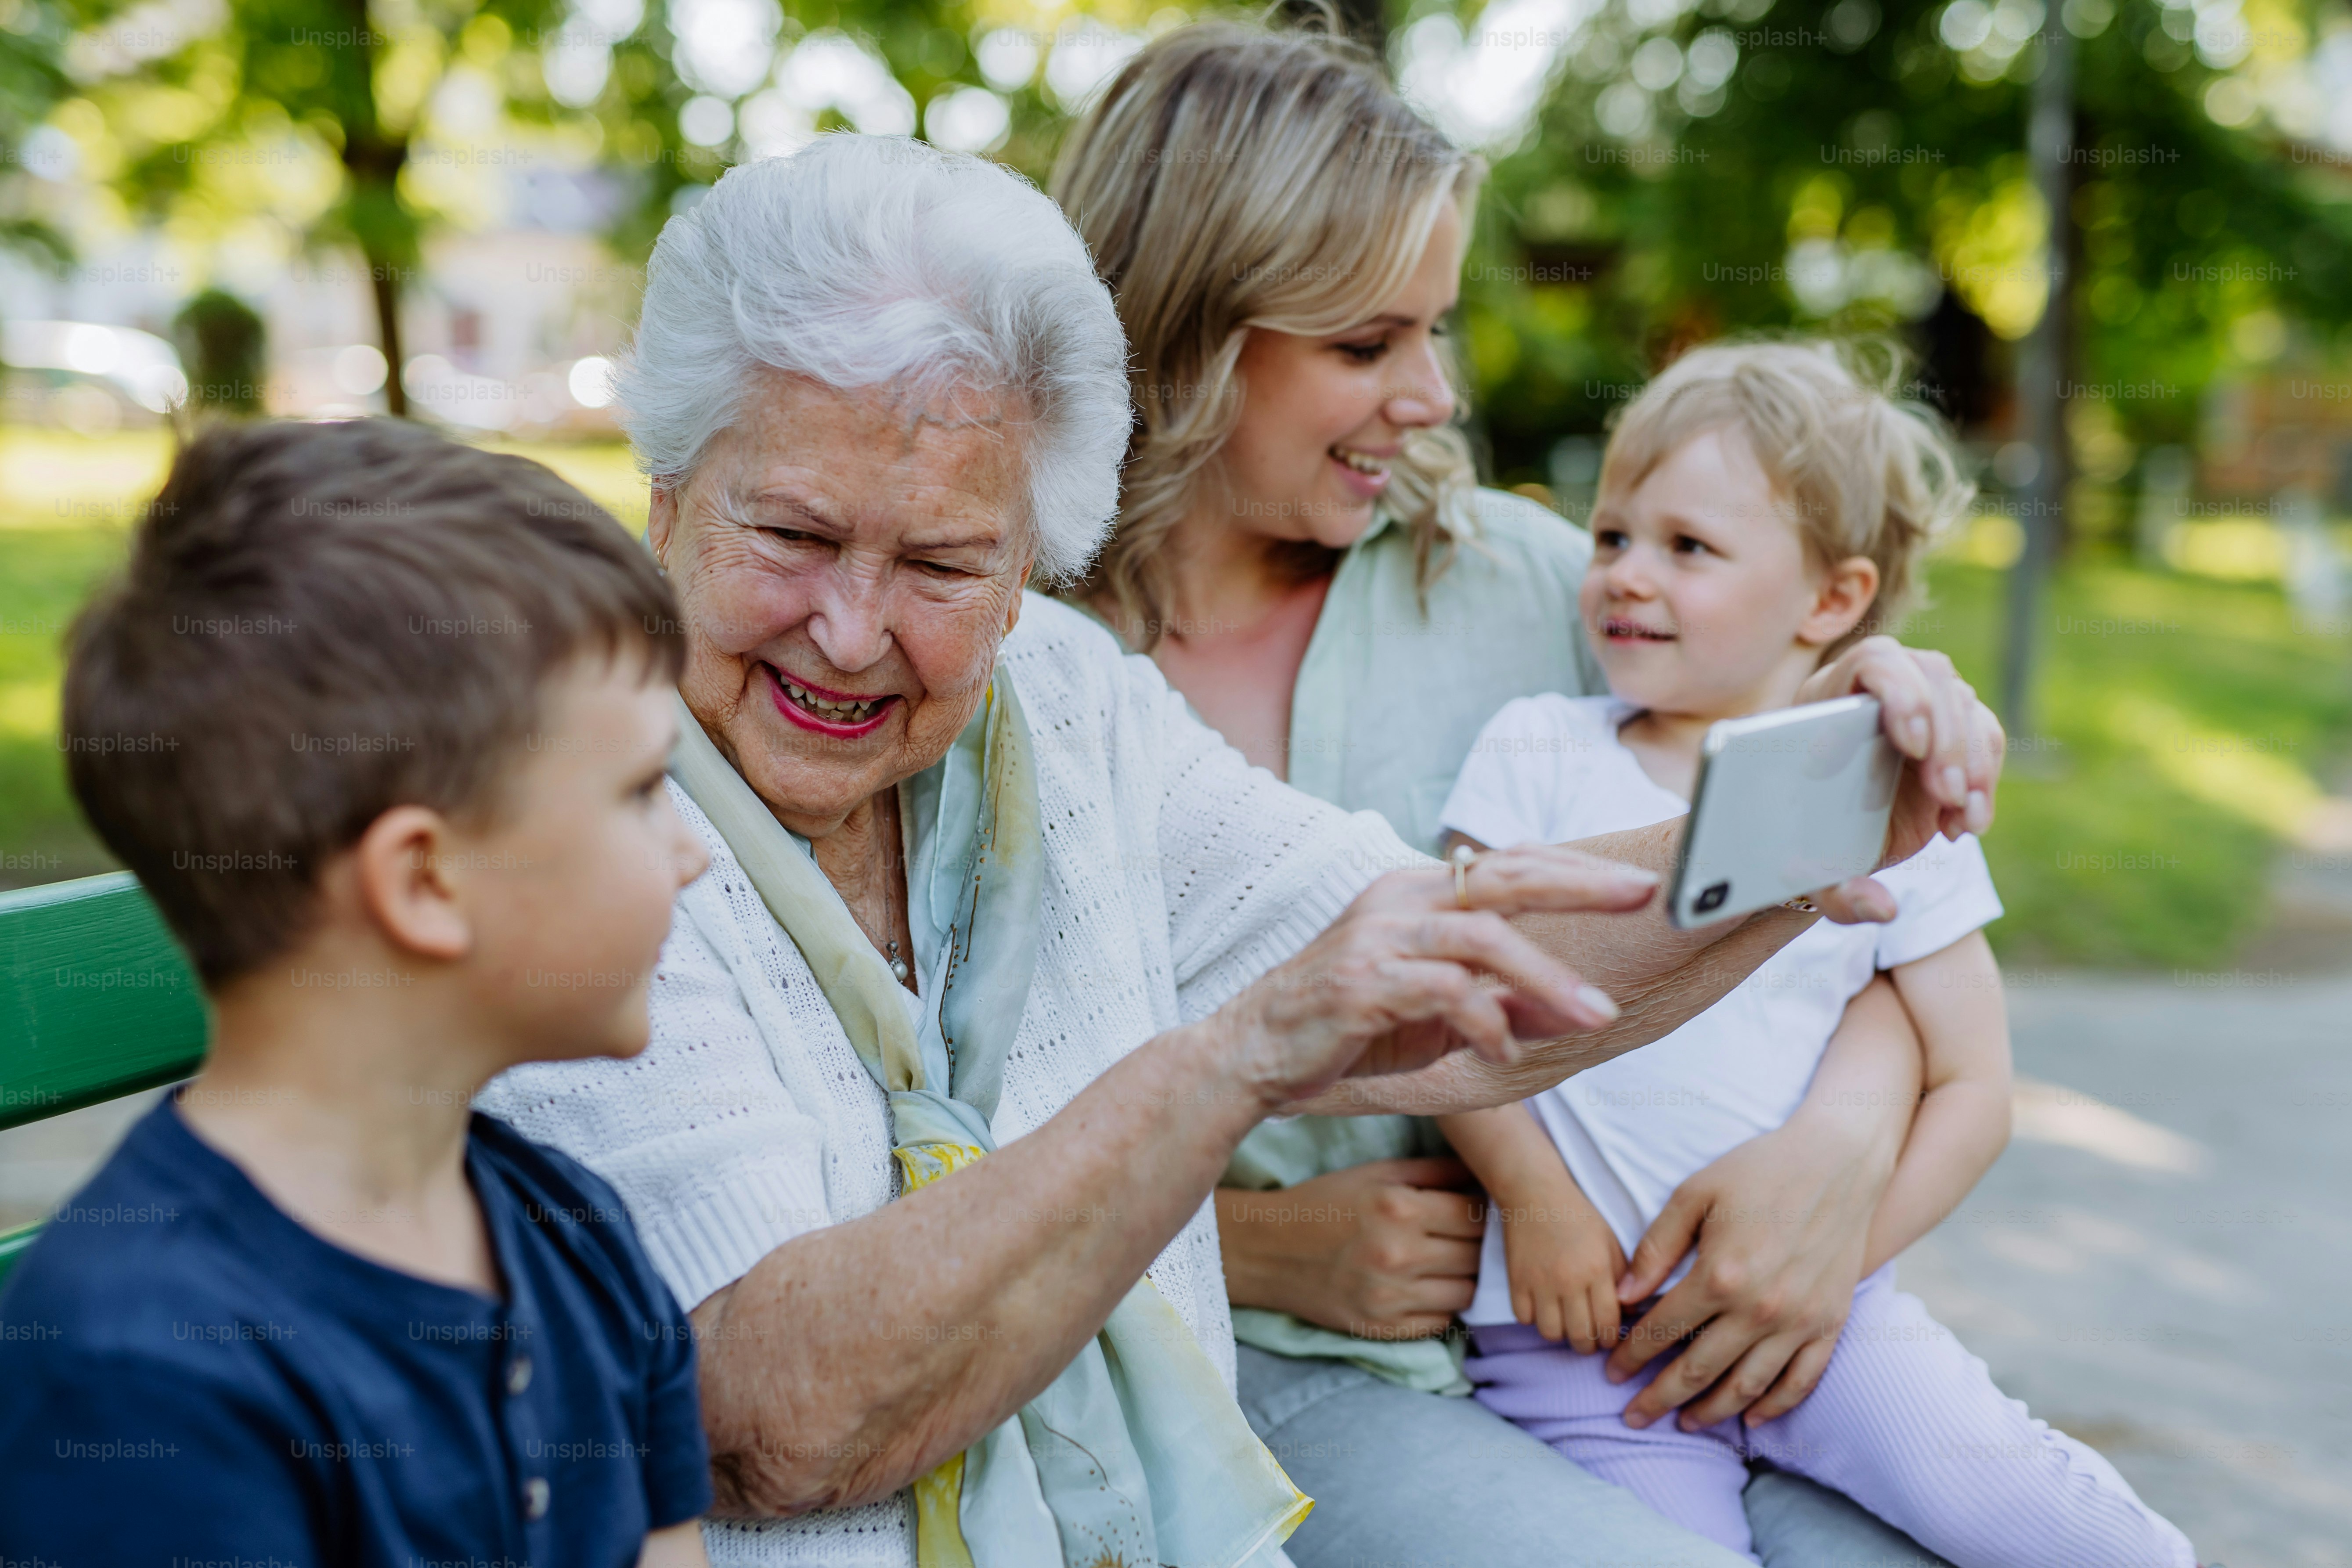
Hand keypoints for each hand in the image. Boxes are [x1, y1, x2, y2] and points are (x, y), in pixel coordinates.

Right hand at [1213, 845, 1660, 1108]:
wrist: (1253, 1054)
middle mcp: (1399, 900)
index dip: (1574, 867)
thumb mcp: (1439, 1017)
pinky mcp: (1363, 981)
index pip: (1508, 863)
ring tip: (1596, 1013)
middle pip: (1505, 876)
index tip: (1636, 880)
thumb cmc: (1348, 1028)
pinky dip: (1486, 1022)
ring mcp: (1378, 937)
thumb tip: (1577, 1010)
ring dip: (1547, 978)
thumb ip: (1503, 1006)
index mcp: (1417, 894)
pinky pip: (1444, 991)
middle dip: (1581, 883)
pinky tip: (1503, 1052)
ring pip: (1483, 937)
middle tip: (1644, 894)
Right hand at [1218, 1159, 1484, 1339]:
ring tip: (1444, 1262)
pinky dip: (1440, 1304)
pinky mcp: (1382, 1329)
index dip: (1480, 1211)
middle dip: (1475, 1245)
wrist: (1269, 1251)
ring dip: (1462, 1277)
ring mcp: (1390, 1298)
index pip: (1474, 1215)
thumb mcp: (1378, 1173)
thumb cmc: (1327, 1203)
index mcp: (1398, 1208)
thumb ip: (1435, 1171)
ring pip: (1466, 1293)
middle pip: (1475, 1256)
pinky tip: (1423, 1286)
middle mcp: (1398, 1255)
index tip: (1472, 1210)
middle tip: (1460, 1236)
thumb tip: (1486, 1175)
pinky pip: (1441, 1321)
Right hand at [1500, 1179, 1625, 1354]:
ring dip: (1561, 1333)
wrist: (1534, 1194)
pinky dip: (1533, 1319)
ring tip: (1565, 1323)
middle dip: (1588, 1345)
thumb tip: (1627, 1313)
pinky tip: (1541, 1307)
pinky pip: (1523, 1318)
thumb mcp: (1610, 1242)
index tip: (1608, 1337)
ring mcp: (1539, 1283)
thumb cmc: (1578, 1216)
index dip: (1611, 1338)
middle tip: (1589, 1338)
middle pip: (1580, 1337)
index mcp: (1597, 1270)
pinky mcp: (1516, 1281)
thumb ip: (1622, 1277)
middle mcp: (1569, 1281)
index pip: (1608, 1324)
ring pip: (1551, 1333)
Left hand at [1604, 1113, 1893, 1430]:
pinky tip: (1750, 1419)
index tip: (1611, 1373)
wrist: (1838, 1162)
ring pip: (1747, 1386)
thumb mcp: (1695, 1194)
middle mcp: (1761, 1309)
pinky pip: (1801, 1380)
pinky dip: (1774, 1406)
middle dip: (1659, 1398)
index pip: (1663, 1331)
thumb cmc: (1759, 1170)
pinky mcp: (1831, 1323)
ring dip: (1712, 1412)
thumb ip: (1657, 1248)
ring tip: (1684, 1424)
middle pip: (1698, 1370)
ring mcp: (1800, 1321)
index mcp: (1721, 1276)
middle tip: (1633, 1418)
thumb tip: (1625, 1296)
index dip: (1631, 1356)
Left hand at [1794, 636, 2002, 924]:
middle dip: (1948, 737)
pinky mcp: (1952, 736)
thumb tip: (1881, 910)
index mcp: (1827, 700)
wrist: (1821, 844)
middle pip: (1932, 678)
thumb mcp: (1809, 873)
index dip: (1901, 691)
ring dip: (1974, 762)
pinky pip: (1986, 739)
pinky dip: (1985, 782)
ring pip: (1967, 706)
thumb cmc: (1803, 846)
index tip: (1913, 743)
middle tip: (1946, 794)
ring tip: (1959, 818)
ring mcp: (1921, 709)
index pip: (1874, 662)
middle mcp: (1879, 693)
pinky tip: (1965, 827)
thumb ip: (1837, 893)